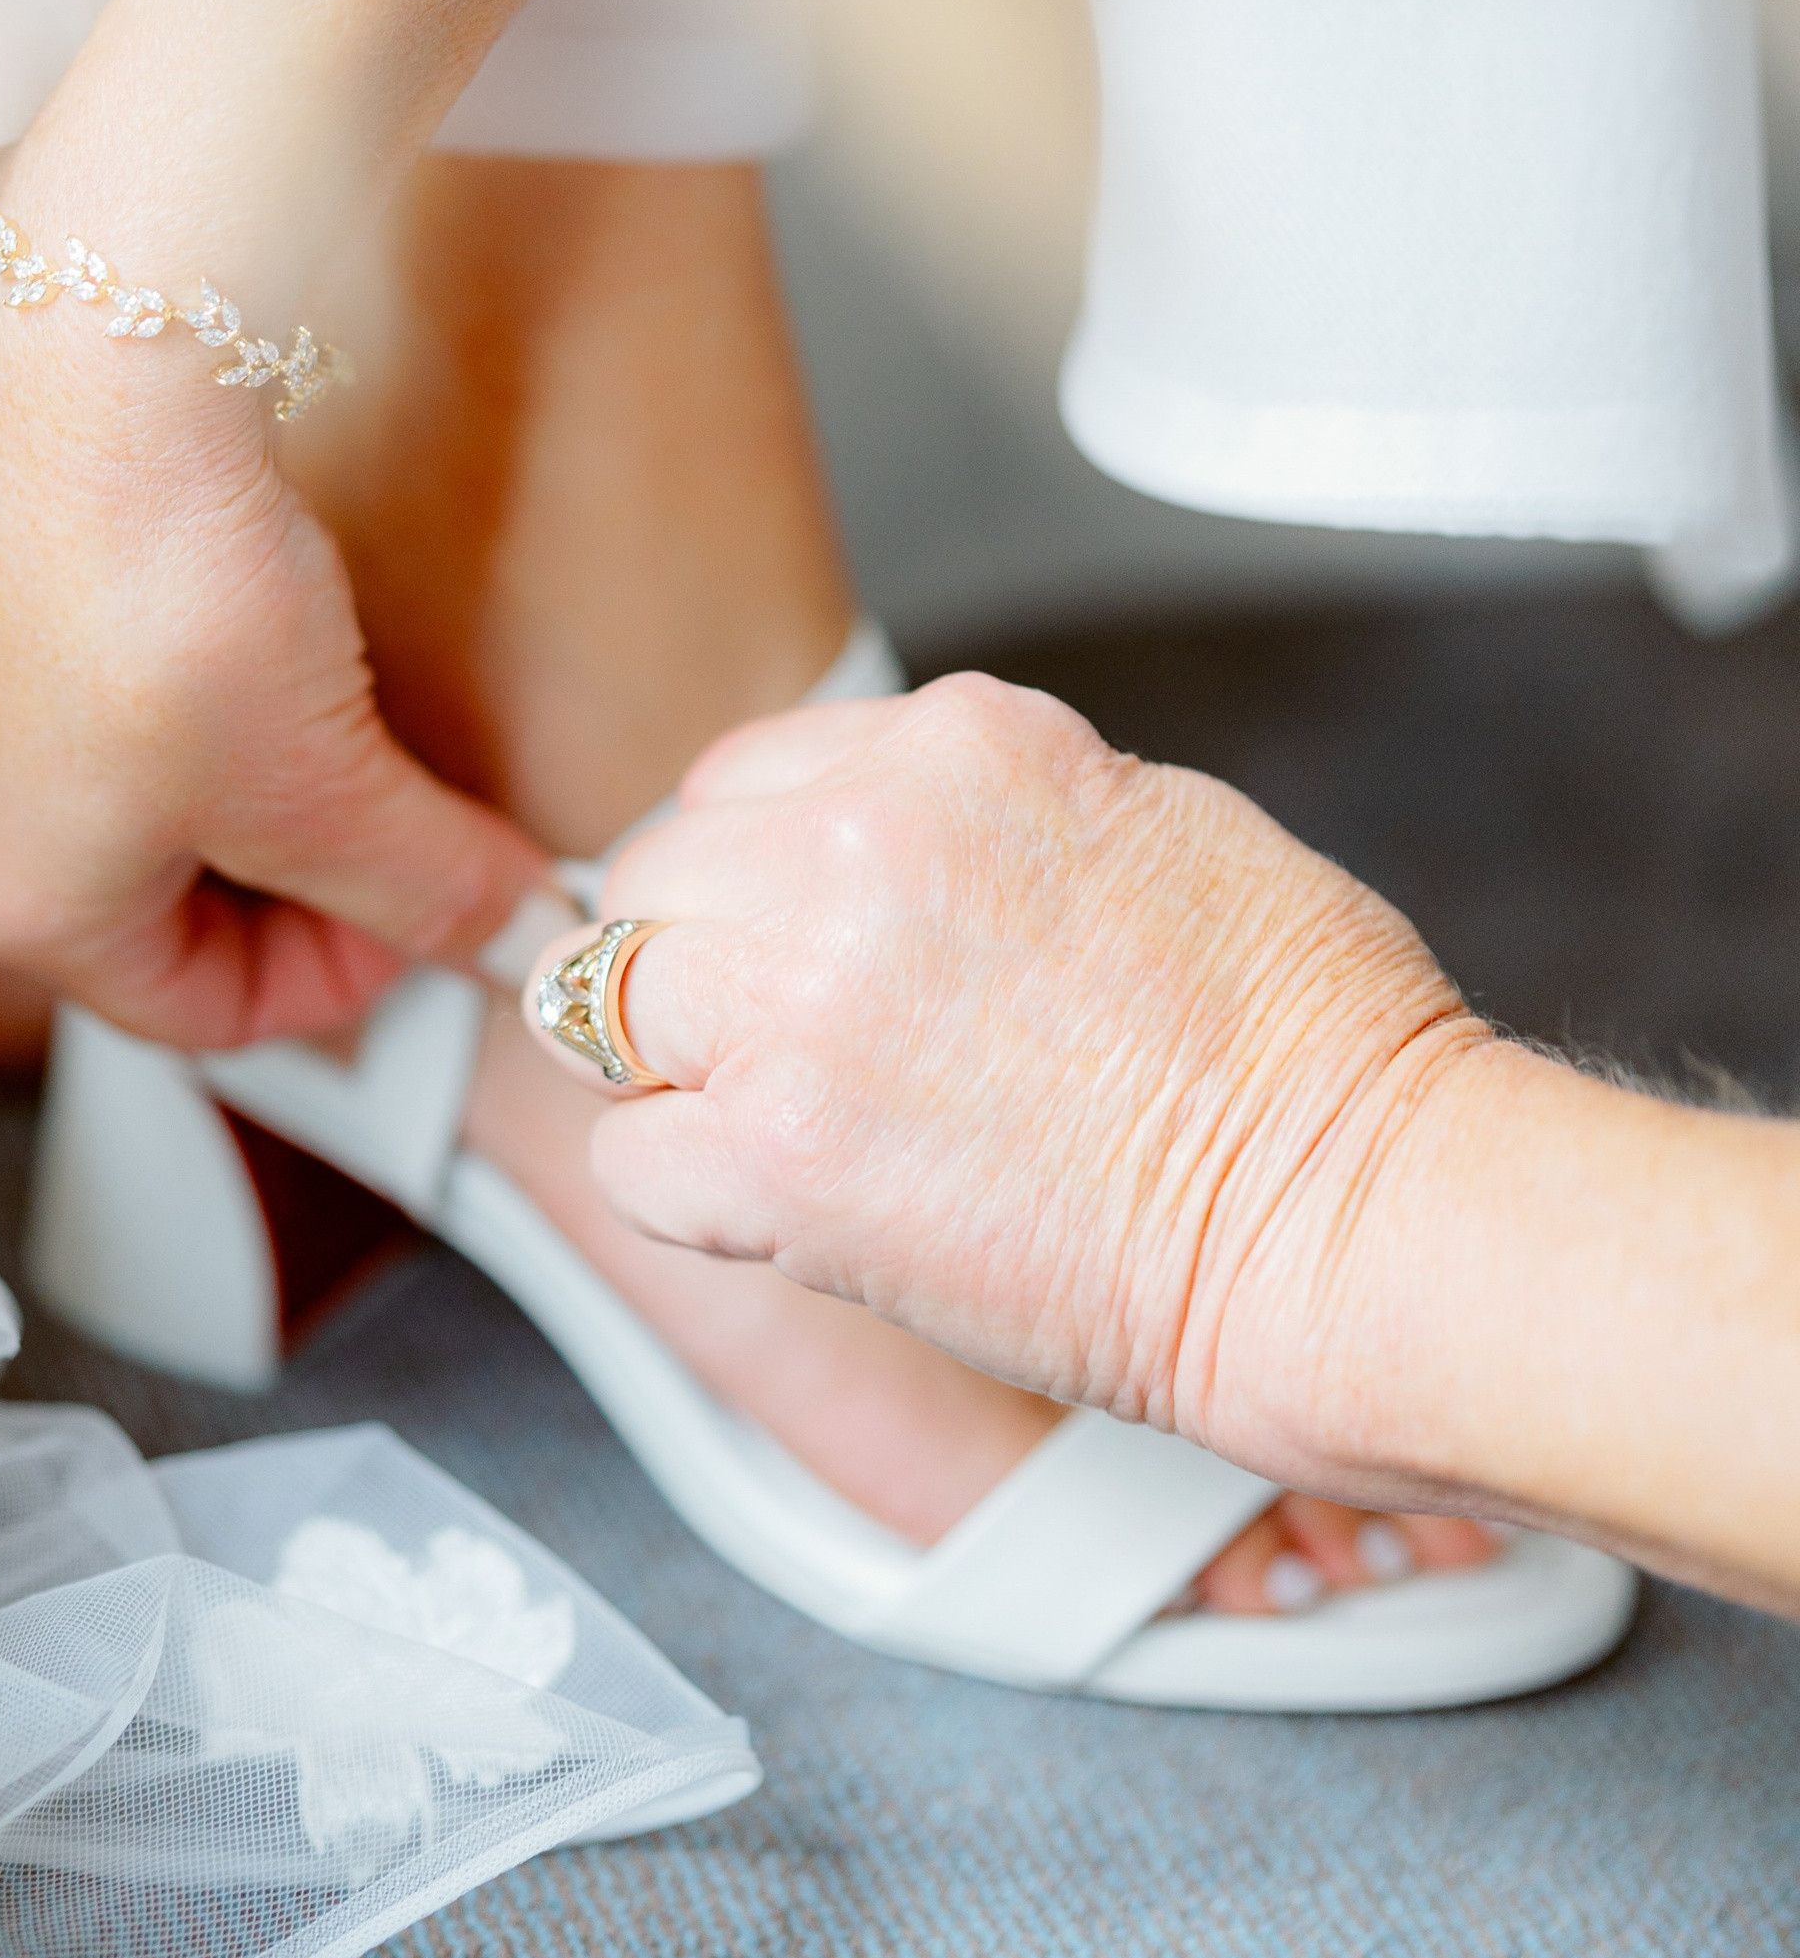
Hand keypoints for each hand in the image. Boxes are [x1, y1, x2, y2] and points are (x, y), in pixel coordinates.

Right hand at [0, 264, 541, 1048]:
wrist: (101, 372)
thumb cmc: (165, 591)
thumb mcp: (329, 782)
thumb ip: (425, 885)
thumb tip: (502, 934)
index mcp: (23, 907)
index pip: (200, 1016)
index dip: (337, 983)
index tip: (423, 915)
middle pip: (156, 908)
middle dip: (290, 881)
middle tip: (396, 832)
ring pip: (125, 792)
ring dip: (242, 783)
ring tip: (329, 720)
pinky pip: (91, 683)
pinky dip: (181, 684)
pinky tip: (244, 620)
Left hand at [537, 675, 1489, 1494]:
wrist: (1348, 1214)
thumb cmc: (1305, 1048)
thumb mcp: (1148, 822)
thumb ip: (981, 813)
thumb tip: (885, 840)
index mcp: (955, 743)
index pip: (743, 779)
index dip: (762, 878)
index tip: (804, 948)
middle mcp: (854, 842)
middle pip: (657, 880)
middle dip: (708, 965)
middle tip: (802, 1054)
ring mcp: (798, 999)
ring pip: (608, 1005)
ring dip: (685, 1071)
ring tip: (806, 1133)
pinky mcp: (776, 1158)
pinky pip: (630, 1159)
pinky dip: (693, 1199)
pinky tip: (801, 1215)